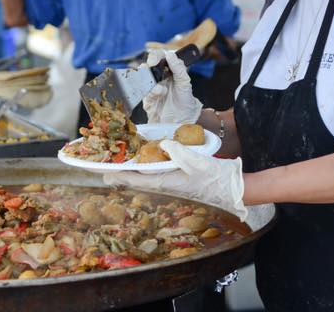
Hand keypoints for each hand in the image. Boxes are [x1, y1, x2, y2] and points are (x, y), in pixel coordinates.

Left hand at [104, 140, 248, 220]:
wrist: (232, 189)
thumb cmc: (216, 178)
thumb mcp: (199, 162)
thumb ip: (180, 153)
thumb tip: (163, 144)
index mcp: (166, 182)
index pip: (135, 178)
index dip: (117, 174)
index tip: (101, 171)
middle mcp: (164, 184)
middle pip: (135, 179)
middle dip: (118, 172)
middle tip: (101, 166)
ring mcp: (170, 183)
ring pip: (143, 176)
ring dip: (129, 170)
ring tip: (116, 163)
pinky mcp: (177, 179)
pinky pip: (153, 173)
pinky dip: (143, 167)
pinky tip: (141, 161)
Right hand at [142, 49, 200, 123]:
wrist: (181, 120)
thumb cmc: (185, 101)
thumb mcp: (185, 83)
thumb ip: (178, 68)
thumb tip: (170, 55)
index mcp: (169, 70)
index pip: (159, 57)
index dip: (156, 56)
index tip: (155, 60)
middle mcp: (158, 77)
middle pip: (147, 65)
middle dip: (148, 66)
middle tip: (152, 68)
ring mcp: (151, 87)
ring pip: (142, 77)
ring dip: (149, 81)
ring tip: (161, 90)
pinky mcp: (146, 98)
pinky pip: (142, 91)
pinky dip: (150, 92)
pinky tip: (158, 95)